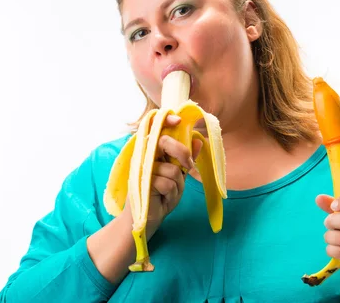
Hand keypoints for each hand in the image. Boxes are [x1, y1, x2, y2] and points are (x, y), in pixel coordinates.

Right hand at [123, 114, 202, 236]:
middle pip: (163, 141)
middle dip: (181, 152)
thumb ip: (185, 159)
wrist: (146, 220)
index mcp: (151, 152)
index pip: (156, 129)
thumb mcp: (178, 176)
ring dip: (177, 184)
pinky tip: (164, 200)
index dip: (166, 120)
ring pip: (171, 168)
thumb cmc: (161, 197)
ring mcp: (141, 170)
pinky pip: (167, 183)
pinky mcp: (142, 183)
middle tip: (187, 166)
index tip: (178, 120)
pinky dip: (171, 194)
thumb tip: (198, 140)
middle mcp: (143, 157)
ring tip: (169, 193)